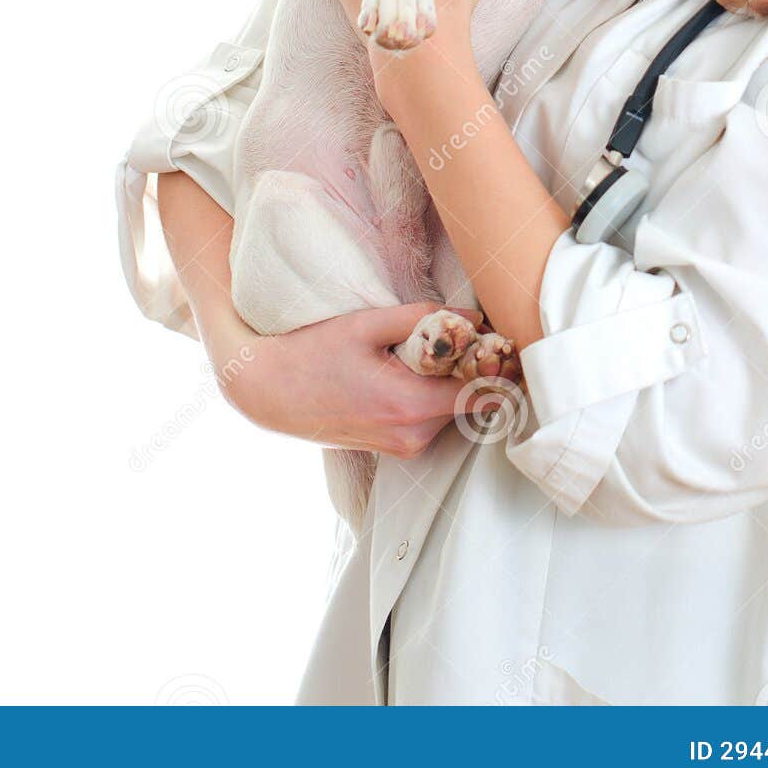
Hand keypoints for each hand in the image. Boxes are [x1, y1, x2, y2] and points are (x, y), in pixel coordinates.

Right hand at [222, 302, 490, 457]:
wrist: (270, 394)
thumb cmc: (313, 354)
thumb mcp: (365, 325)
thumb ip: (423, 319)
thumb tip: (474, 320)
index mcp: (409, 405)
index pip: (482, 393)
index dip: (497, 364)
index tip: (498, 339)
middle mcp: (413, 436)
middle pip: (472, 402)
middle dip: (473, 369)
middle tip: (464, 334)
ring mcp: (405, 447)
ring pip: (453, 411)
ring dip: (451, 381)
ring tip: (427, 350)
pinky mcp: (397, 449)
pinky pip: (434, 419)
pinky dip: (434, 395)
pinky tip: (410, 370)